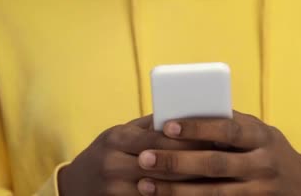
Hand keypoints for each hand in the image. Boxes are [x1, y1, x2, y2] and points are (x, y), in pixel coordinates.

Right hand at [58, 115, 213, 195]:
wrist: (76, 185)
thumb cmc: (107, 151)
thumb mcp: (122, 132)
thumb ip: (151, 126)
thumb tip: (187, 113)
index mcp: (117, 139)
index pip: (158, 139)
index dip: (187, 139)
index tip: (214, 137)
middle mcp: (114, 165)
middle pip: (164, 166)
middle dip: (195, 163)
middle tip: (223, 159)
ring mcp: (116, 191)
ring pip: (162, 189)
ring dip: (190, 185)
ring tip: (216, 178)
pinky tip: (194, 193)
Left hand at [136, 111, 300, 194]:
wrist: (300, 183)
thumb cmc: (265, 147)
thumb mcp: (255, 131)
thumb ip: (227, 123)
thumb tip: (183, 112)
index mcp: (262, 137)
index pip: (227, 130)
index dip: (197, 128)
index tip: (167, 126)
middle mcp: (262, 165)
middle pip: (215, 165)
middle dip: (177, 162)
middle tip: (144, 158)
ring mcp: (258, 192)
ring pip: (212, 193)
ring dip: (175, 191)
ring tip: (145, 185)